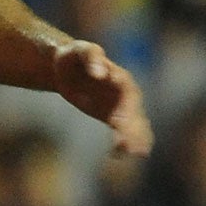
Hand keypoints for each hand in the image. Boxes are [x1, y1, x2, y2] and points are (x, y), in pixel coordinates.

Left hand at [53, 41, 152, 156]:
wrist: (68, 67)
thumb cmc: (74, 56)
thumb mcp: (79, 50)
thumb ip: (91, 56)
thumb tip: (101, 72)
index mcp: (118, 76)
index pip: (126, 92)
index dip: (125, 105)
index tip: (118, 121)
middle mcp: (125, 92)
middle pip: (132, 112)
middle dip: (133, 130)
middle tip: (133, 148)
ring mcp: (121, 105)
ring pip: (133, 124)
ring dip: (135, 139)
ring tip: (137, 154)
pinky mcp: (114, 115)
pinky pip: (123, 131)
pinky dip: (125, 143)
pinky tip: (119, 155)